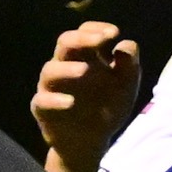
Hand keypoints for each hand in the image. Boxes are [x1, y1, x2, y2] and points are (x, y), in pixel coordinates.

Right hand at [29, 19, 141, 162]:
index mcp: (85, 57)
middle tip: (101, 39)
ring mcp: (51, 87)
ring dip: (67, 68)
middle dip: (82, 38)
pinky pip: (42, 101)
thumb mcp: (126, 88)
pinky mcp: (43, 109)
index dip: (96, 29)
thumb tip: (126, 45)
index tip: (114, 33)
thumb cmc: (107, 108)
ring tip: (85, 71)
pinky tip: (71, 102)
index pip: (84, 33)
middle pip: (64, 43)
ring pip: (50, 70)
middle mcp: (65, 66)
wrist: (92, 142)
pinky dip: (55, 100)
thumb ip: (129, 66)